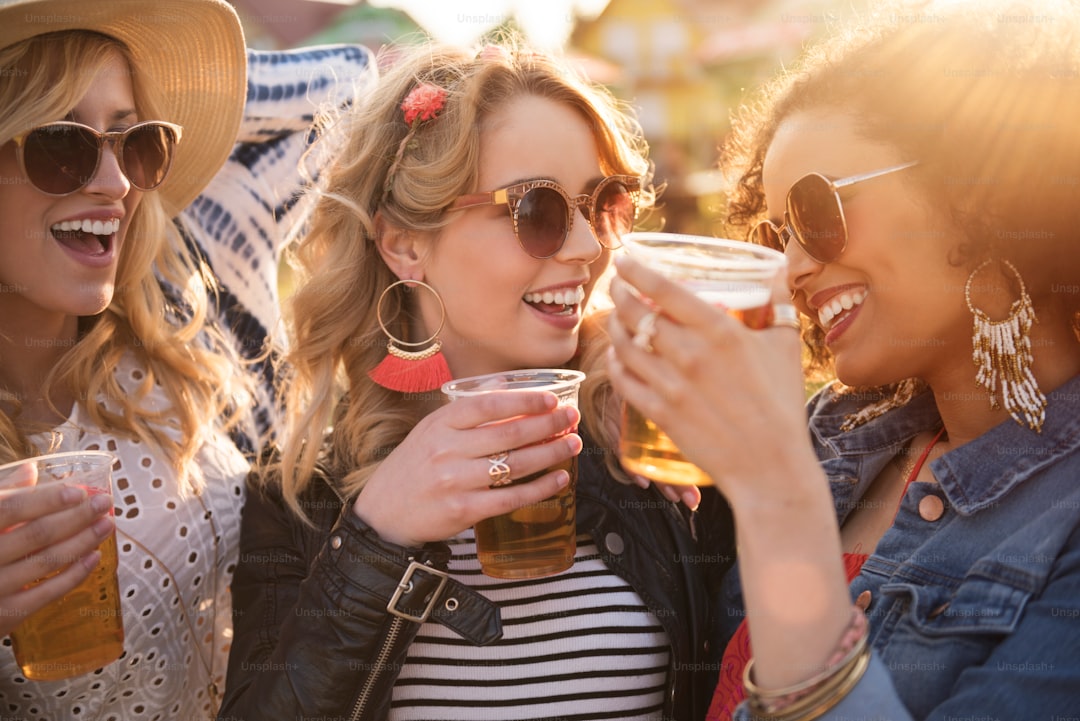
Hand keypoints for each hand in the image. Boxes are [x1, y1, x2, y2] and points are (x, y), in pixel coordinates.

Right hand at [0, 462, 115, 635]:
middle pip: (36, 534)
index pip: (11, 508)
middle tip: (104, 504)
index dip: (46, 500)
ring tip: (107, 525)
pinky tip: (93, 557)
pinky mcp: (5, 615)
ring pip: (47, 561)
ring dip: (82, 541)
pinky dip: (74, 574)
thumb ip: (1, 496)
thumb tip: (31, 468)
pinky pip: (47, 593)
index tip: (79, 491)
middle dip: (76, 517)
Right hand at [353, 390, 581, 546]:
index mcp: (440, 423)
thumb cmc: (412, 468)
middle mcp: (447, 449)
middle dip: (548, 424)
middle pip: (509, 434)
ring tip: (572, 444)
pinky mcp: (463, 510)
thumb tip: (505, 388)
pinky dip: (540, 488)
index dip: (524, 400)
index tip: (552, 399)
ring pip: (515, 464)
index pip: (488, 405)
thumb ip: (466, 411)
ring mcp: (455, 481)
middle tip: (572, 418)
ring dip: (550, 453)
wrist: (383, 514)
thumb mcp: (430, 431)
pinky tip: (559, 479)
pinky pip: (511, 498)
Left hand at [606, 254, 811, 506]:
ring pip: (624, 345)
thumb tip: (779, 271)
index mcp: (720, 331)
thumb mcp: (786, 345)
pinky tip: (616, 356)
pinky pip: (623, 380)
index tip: (624, 260)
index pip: (664, 289)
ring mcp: (671, 385)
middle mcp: (690, 354)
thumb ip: (779, 304)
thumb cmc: (783, 403)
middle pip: (635, 313)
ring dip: (613, 326)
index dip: (636, 270)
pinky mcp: (660, 413)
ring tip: (615, 318)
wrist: (771, 466)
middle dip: (618, 294)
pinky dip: (614, 363)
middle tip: (616, 287)